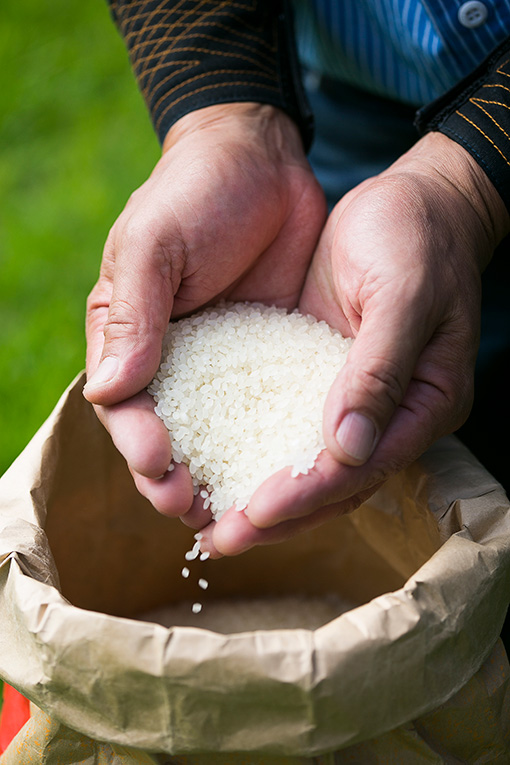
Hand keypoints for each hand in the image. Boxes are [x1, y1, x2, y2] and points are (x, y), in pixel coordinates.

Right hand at [83, 103, 325, 514]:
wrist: (261, 158)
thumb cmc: (194, 192)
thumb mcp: (154, 246)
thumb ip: (134, 316)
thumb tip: (108, 393)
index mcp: (128, 339)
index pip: (124, 409)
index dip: (139, 446)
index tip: (164, 469)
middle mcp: (171, 362)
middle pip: (169, 438)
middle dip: (179, 480)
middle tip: (202, 513)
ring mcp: (223, 366)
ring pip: (219, 437)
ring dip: (227, 477)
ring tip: (244, 513)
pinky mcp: (269, 359)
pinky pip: (269, 409)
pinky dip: (273, 443)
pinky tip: (290, 469)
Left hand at [201, 132, 508, 556]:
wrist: (413, 202)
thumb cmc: (417, 238)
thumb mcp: (403, 294)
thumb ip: (378, 371)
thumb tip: (346, 448)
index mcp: (424, 402)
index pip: (362, 465)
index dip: (308, 494)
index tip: (254, 514)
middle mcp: (392, 413)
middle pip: (334, 483)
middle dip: (276, 516)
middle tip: (217, 541)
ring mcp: (357, 399)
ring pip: (308, 464)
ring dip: (262, 496)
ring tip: (209, 522)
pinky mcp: (324, 376)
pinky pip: (289, 424)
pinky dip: (255, 450)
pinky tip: (215, 463)